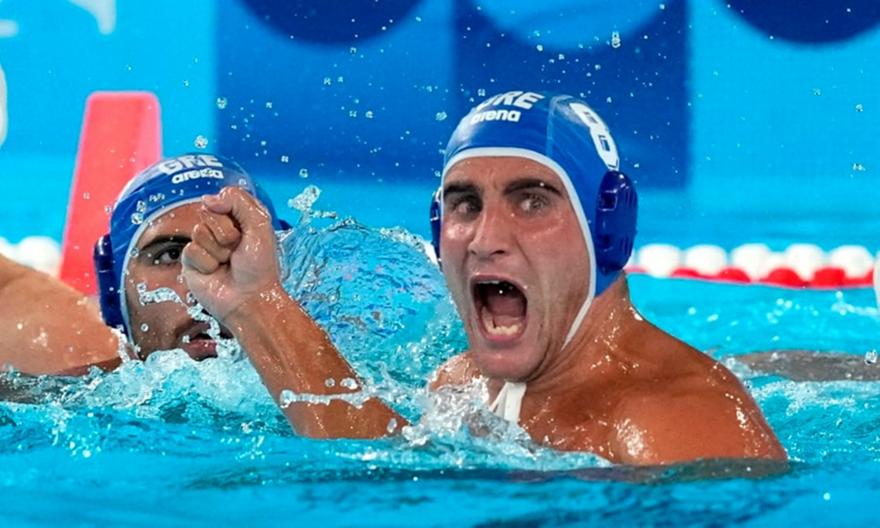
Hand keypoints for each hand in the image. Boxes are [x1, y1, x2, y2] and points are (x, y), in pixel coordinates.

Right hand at [181, 186, 281, 322]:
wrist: (250, 298)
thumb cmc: (260, 266)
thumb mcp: (260, 225)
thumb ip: (238, 201)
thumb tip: (207, 198)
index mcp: (238, 218)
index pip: (224, 197)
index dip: (233, 212)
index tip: (245, 229)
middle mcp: (219, 229)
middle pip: (209, 212)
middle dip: (227, 232)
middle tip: (237, 250)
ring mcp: (204, 244)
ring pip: (199, 230)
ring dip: (218, 249)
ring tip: (228, 263)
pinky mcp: (190, 261)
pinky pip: (191, 249)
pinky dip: (207, 262)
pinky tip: (215, 272)